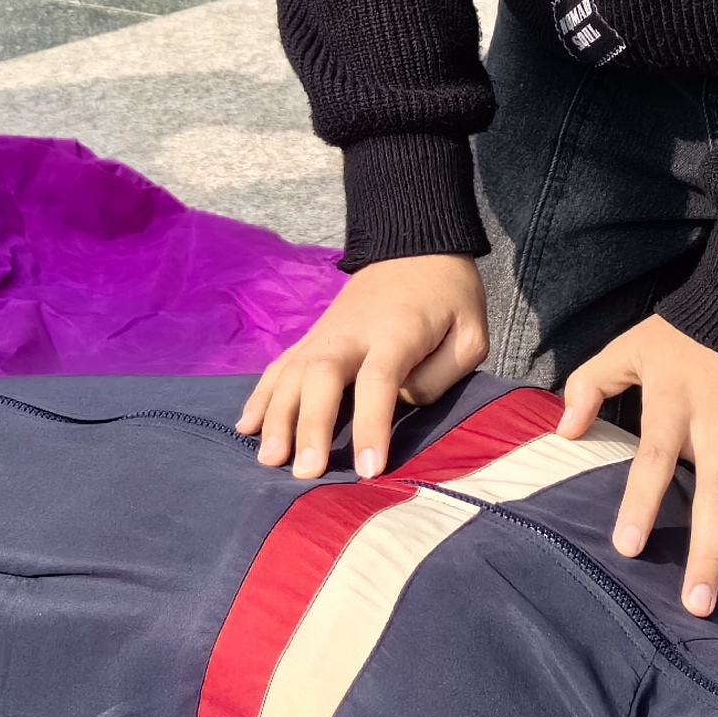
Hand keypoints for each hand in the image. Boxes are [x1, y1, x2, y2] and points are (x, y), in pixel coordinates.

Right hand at [238, 255, 486, 479]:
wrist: (414, 245)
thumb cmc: (449, 296)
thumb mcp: (471, 335)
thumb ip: (440, 375)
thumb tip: (399, 405)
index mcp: (397, 332)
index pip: (378, 381)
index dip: (371, 425)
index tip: (368, 469)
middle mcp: (352, 332)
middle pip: (321, 376)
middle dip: (310, 425)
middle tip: (305, 471)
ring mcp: (325, 332)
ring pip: (292, 372)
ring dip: (277, 416)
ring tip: (270, 459)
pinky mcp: (312, 336)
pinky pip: (279, 366)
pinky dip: (261, 396)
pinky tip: (247, 427)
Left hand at [561, 316, 717, 620]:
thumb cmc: (687, 332)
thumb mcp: (630, 347)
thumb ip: (590, 385)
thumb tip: (563, 432)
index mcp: (674, 404)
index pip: (655, 460)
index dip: (641, 503)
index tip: (628, 547)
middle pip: (717, 501)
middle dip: (706, 557)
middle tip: (694, 605)